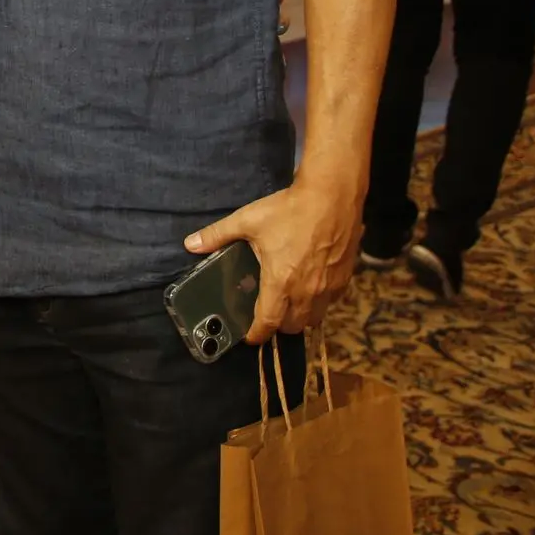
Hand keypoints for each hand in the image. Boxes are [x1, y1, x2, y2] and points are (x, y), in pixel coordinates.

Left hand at [186, 179, 361, 343]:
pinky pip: (330, 303)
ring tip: (288, 304)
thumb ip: (217, 235)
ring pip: (314, 318)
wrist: (332, 197)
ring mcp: (329, 288)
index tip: (249, 337)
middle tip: (266, 313)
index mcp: (280, 281)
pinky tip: (311, 289)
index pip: (268, 322)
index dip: (257, 334)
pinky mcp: (345, 279)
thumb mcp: (247, 220)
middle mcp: (306, 292)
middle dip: (277, 326)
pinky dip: (319, 304)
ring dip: (300, 318)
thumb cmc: (289, 210)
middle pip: (292, 326)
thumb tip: (189, 244)